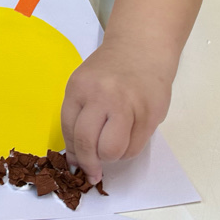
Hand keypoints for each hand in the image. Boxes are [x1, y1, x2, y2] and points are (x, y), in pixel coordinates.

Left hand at [60, 38, 173, 184]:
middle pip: (88, 143)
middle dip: (89, 164)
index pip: (69, 129)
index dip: (73, 152)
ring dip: (111, 157)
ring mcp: (127, 105)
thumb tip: (78, 155)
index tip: (76, 164)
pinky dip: (129, 150)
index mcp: (79, 88)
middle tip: (93, 171)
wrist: (143, 47)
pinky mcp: (149, 114)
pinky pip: (134, 147)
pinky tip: (129, 137)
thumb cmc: (111, 69)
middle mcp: (101, 96)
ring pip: (112, 151)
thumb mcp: (86, 84)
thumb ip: (80, 114)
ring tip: (114, 146)